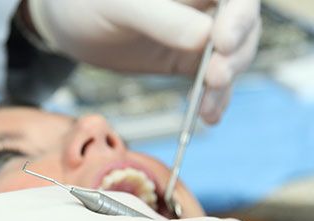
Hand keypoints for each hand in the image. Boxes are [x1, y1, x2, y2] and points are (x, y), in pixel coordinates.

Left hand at [24, 0, 260, 123]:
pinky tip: (207, 116)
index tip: (224, 42)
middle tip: (215, 78)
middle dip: (236, 54)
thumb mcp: (120, 6)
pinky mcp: (192, 58)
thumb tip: (205, 37)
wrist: (70, 24)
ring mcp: (203, 30)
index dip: (240, 16)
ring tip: (207, 107)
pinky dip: (213, 99)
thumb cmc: (89, 2)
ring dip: (225, 83)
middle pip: (243, 24)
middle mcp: (206, 2)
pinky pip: (213, 79)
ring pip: (233, 55)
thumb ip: (162, 18)